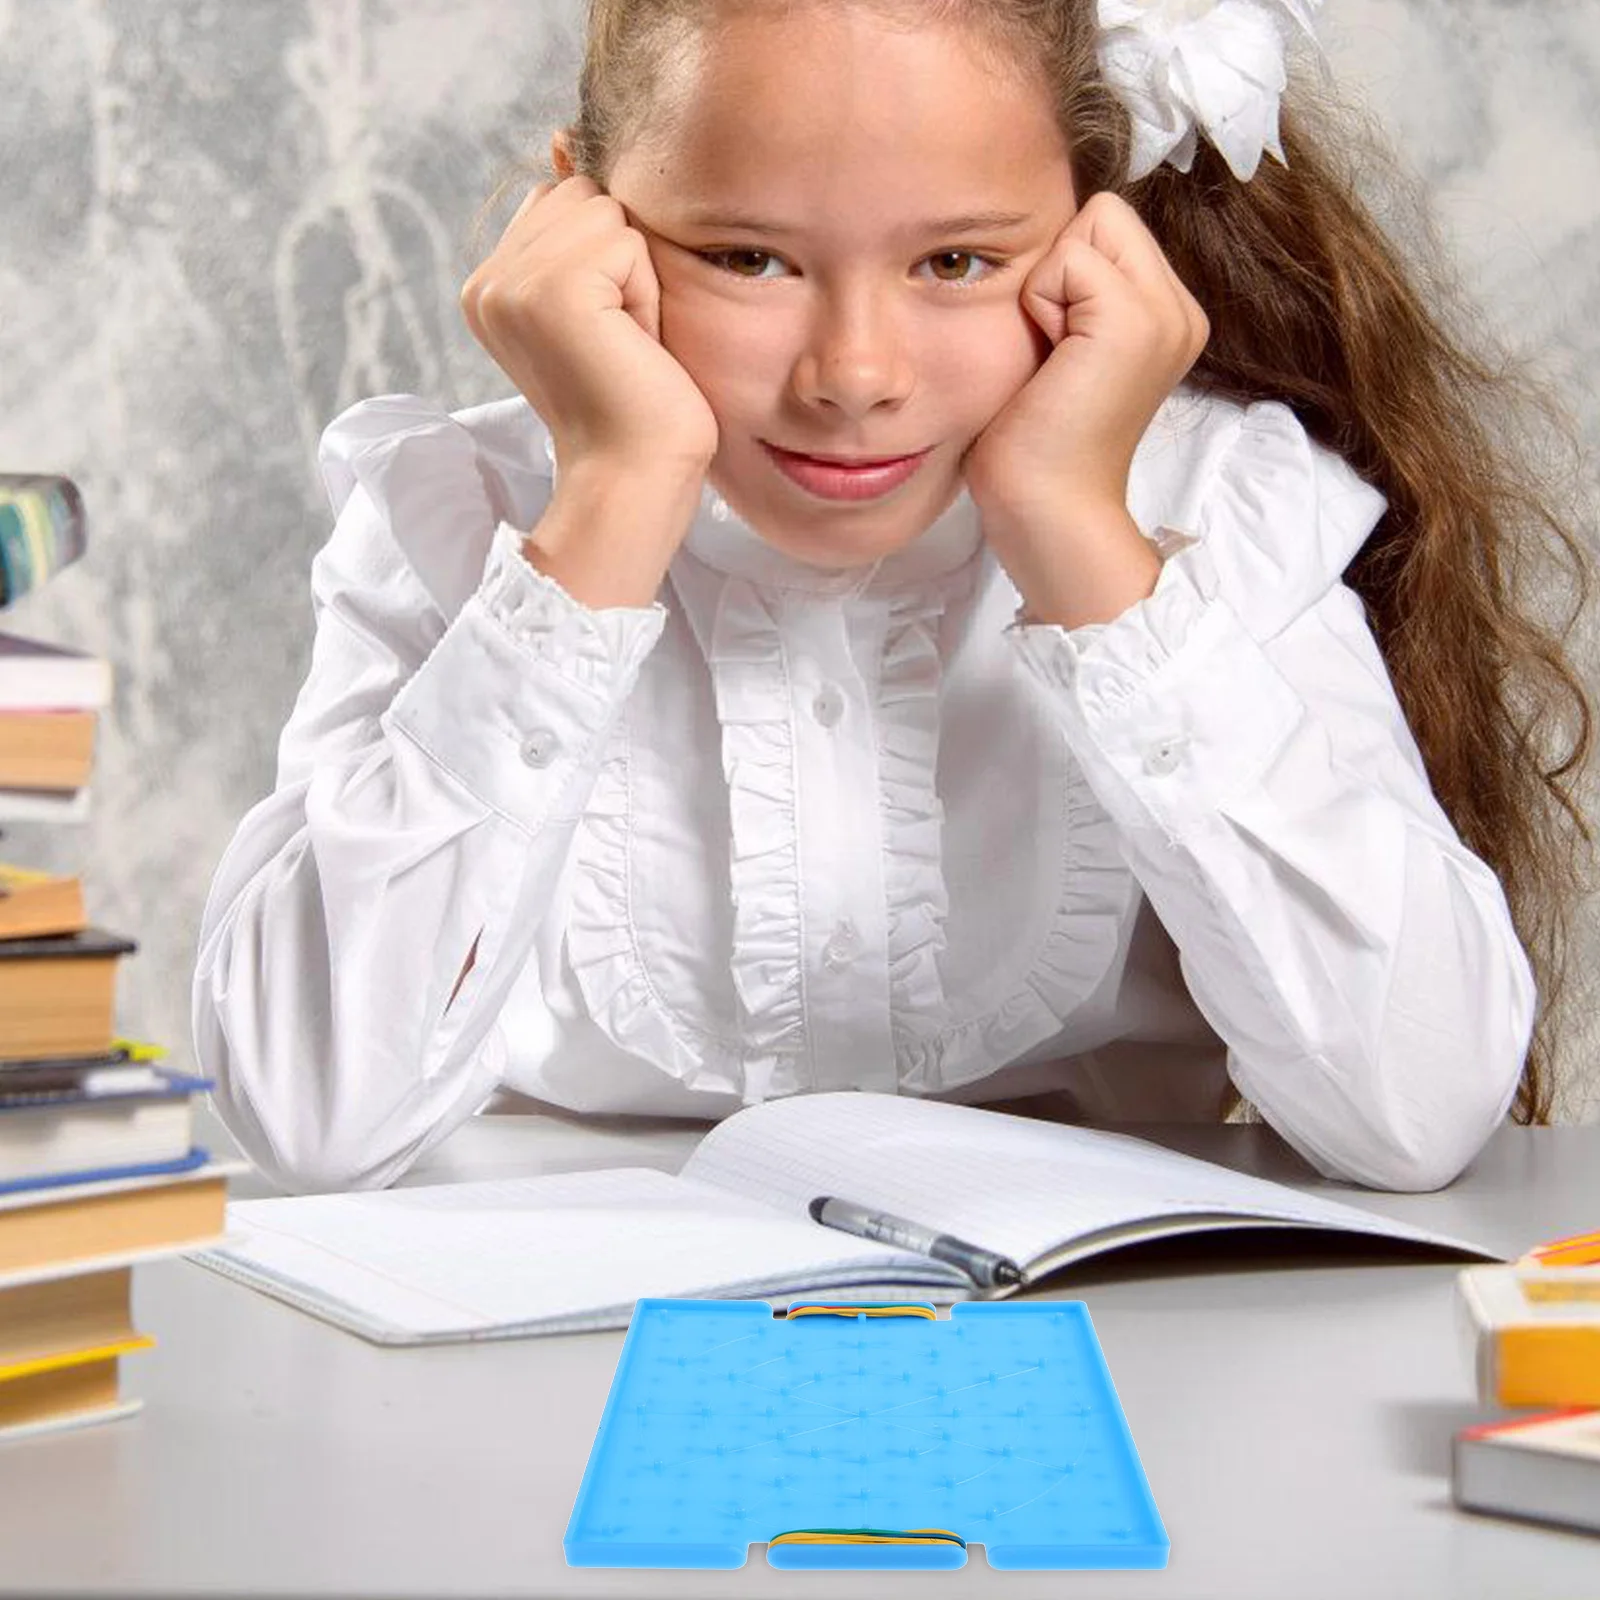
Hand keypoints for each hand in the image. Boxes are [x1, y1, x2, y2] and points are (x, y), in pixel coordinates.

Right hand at [460, 176, 720, 476]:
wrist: (636, 478)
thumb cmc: (638, 404)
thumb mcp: (607, 302)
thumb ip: (580, 227)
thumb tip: (564, 136)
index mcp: (491, 285)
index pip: (562, 202)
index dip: (608, 261)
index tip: (606, 337)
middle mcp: (486, 280)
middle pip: (583, 196)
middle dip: (623, 261)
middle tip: (620, 342)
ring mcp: (509, 283)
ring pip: (605, 212)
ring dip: (638, 276)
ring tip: (626, 343)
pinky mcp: (548, 290)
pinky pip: (625, 241)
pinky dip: (647, 292)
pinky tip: (632, 346)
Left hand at [961, 193, 1209, 623]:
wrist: (1046, 512)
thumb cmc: (1032, 450)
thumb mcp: (1058, 353)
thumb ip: (1071, 297)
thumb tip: (1042, 246)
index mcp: (1167, 317)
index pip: (1106, 227)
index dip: (1060, 273)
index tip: (1054, 350)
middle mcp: (1180, 310)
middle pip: (1103, 213)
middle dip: (1059, 269)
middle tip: (1053, 352)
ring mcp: (1167, 313)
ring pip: (1090, 223)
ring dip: (1049, 287)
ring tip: (1054, 361)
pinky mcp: (1135, 320)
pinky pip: (1068, 257)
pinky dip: (1042, 304)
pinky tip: (1051, 364)